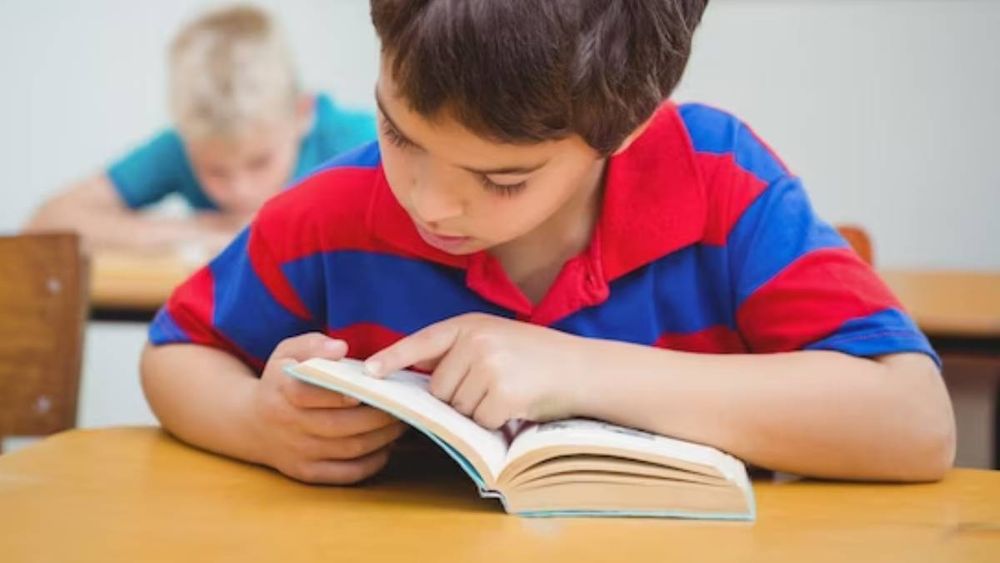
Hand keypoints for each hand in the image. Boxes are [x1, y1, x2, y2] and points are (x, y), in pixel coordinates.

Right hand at [251, 333, 406, 483]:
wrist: (252, 423)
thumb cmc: (281, 380)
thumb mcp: (288, 353)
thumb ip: (313, 344)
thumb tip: (340, 348)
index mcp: (282, 392)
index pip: (311, 395)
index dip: (342, 394)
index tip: (371, 387)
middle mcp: (289, 425)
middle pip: (340, 425)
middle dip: (379, 417)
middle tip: (403, 405)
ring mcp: (298, 453)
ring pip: (349, 449)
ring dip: (382, 438)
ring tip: (402, 423)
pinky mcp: (307, 473)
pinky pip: (346, 474)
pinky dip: (372, 463)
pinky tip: (386, 447)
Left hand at [364, 313, 591, 429]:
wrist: (582, 369)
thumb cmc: (537, 357)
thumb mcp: (495, 338)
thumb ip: (459, 351)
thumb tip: (420, 376)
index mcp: (470, 325)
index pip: (422, 342)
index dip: (393, 358)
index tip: (369, 372)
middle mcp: (476, 341)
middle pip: (439, 389)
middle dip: (459, 397)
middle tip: (494, 386)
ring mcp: (488, 366)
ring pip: (457, 408)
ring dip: (478, 411)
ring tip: (508, 392)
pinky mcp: (501, 394)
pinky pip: (479, 422)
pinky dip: (495, 423)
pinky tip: (516, 406)